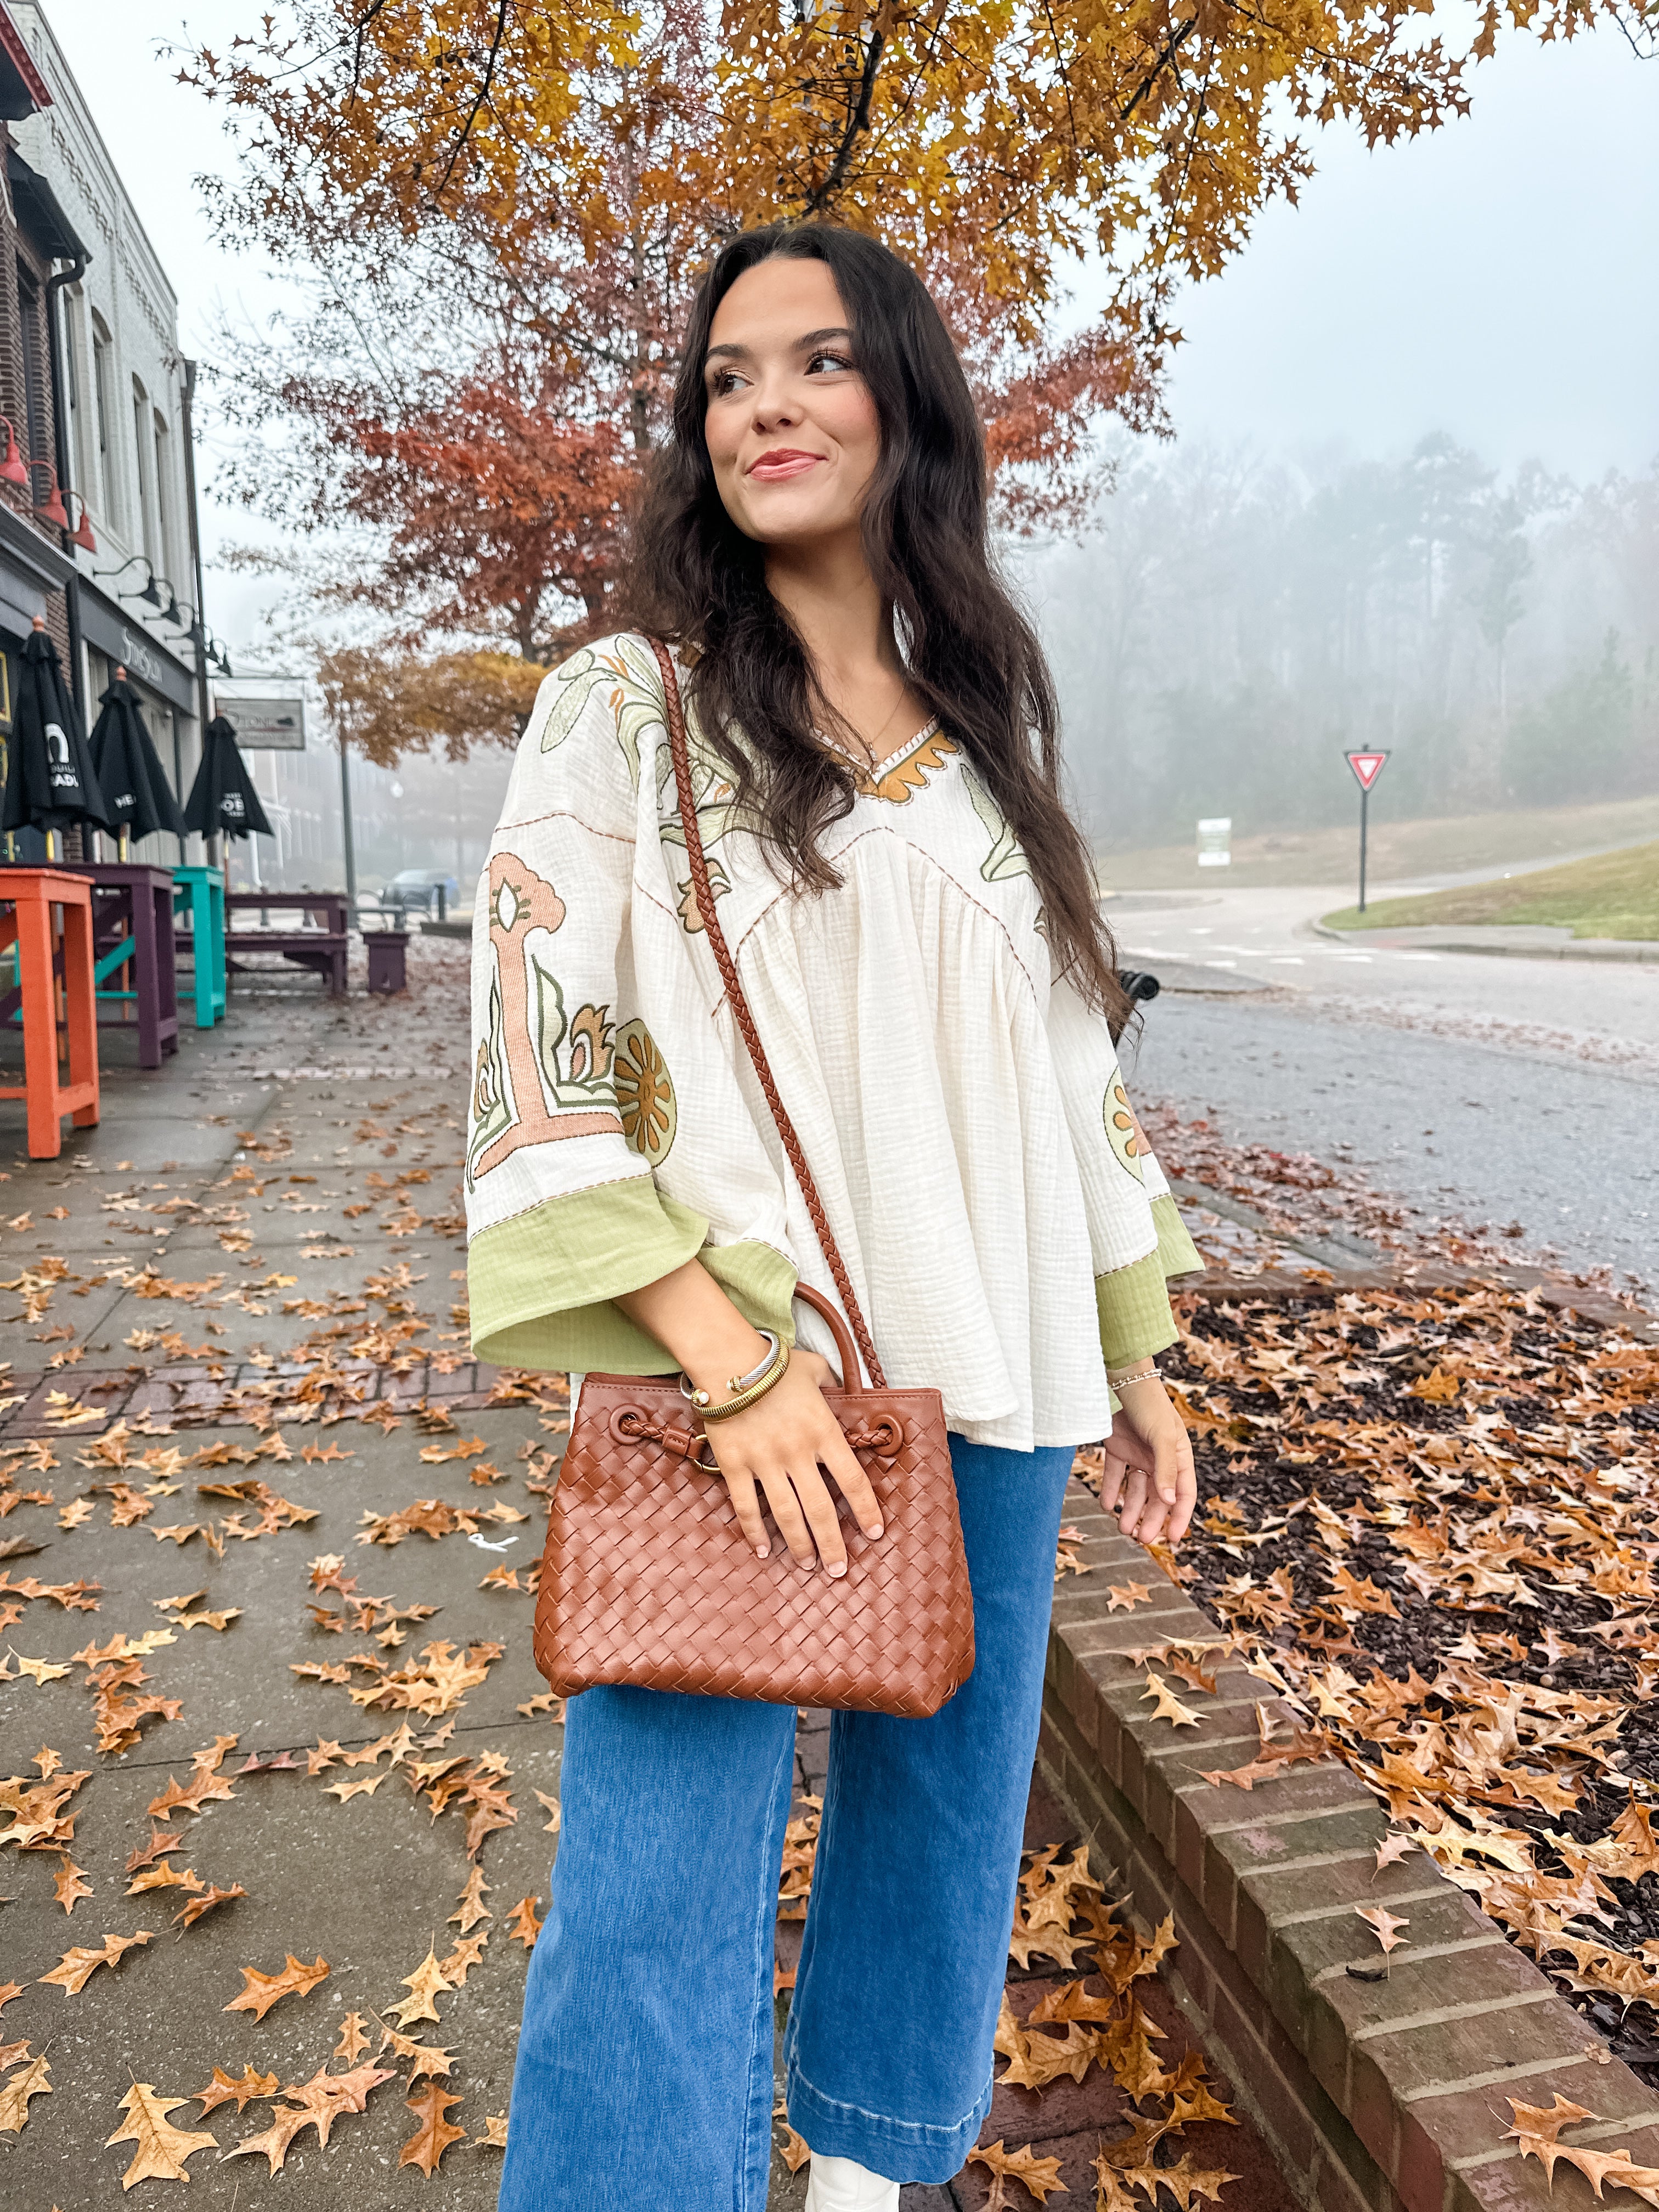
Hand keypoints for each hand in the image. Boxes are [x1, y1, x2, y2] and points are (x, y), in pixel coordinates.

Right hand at [702, 1348, 884, 1575]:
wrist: (727, 1359)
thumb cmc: (773, 1363)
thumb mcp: (814, 1368)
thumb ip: (831, 1383)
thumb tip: (841, 1387)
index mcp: (823, 1431)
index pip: (853, 1480)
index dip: (866, 1510)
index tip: (874, 1534)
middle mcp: (798, 1453)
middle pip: (822, 1509)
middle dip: (833, 1545)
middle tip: (839, 1571)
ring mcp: (765, 1462)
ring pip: (787, 1515)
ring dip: (800, 1545)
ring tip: (808, 1566)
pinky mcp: (734, 1465)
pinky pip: (746, 1506)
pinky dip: (755, 1531)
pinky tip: (763, 1550)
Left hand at [1100, 1378, 1195, 1547]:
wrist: (1121, 1378)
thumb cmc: (1150, 1405)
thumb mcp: (1163, 1437)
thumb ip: (1166, 1469)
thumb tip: (1171, 1502)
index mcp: (1180, 1456)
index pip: (1184, 1493)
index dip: (1180, 1516)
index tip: (1172, 1538)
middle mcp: (1160, 1459)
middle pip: (1158, 1497)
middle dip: (1151, 1518)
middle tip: (1141, 1539)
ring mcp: (1138, 1454)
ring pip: (1136, 1490)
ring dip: (1130, 1509)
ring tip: (1122, 1527)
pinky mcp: (1117, 1449)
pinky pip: (1115, 1475)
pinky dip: (1110, 1491)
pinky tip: (1106, 1504)